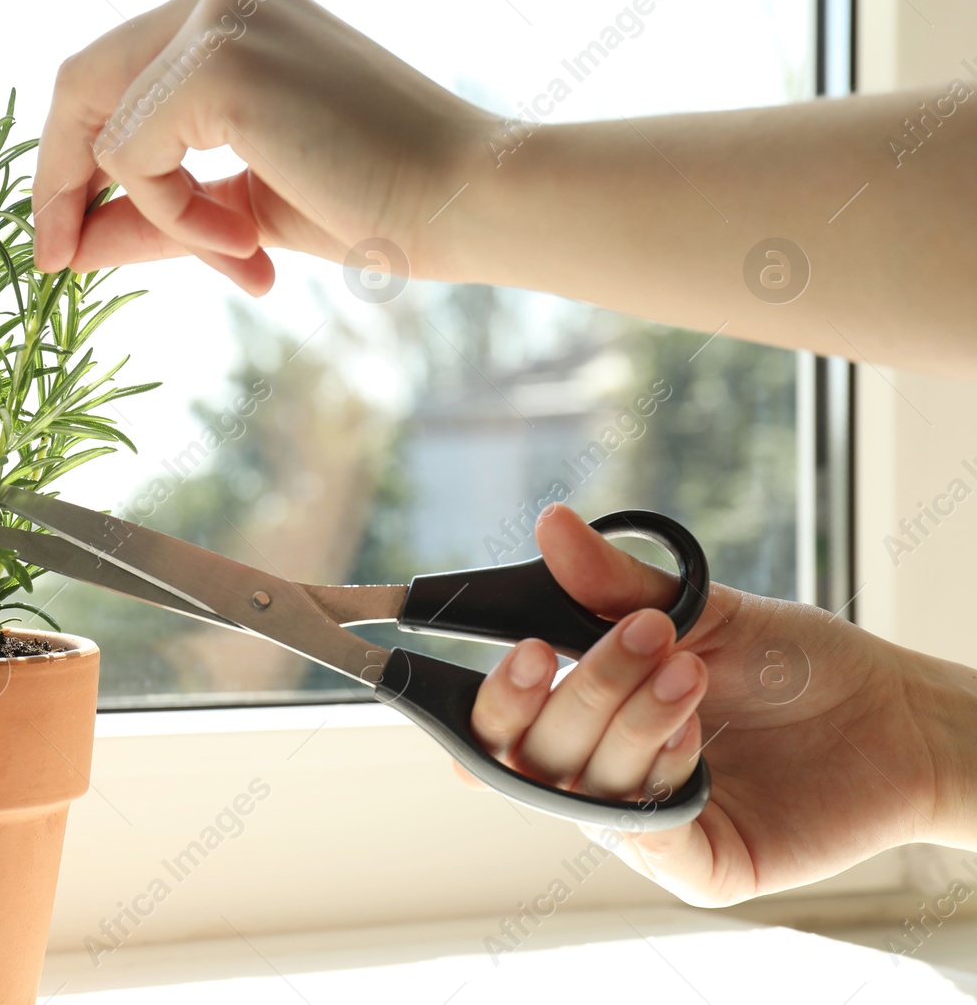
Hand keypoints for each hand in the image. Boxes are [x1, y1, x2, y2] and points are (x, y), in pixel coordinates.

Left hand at [33, 0, 487, 293]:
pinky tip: (249, 237)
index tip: (64, 239)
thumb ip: (160, 211)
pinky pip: (136, 161)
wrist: (466, 200)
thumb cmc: (379, 200)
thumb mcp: (243, 206)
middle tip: (59, 264)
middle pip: (78, 84)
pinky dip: (177, 219)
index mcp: (230, 9)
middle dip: (59, 184)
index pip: (107, 74)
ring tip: (242, 251)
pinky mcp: (218, 64)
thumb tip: (75, 244)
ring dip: (161, 219)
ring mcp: (217, 19)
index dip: (67, 159)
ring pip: (107, 135)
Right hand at [466, 503, 975, 905]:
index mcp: (582, 718)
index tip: (529, 649)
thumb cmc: (791, 662)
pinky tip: (692, 732)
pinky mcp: (698, 866)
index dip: (498, 698)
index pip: (502, 727)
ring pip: (588, 790)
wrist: (892, 713)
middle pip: (536, 756)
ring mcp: (644, 827)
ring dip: (632, 722)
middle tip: (647, 634)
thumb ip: (615, 581)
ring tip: (689, 669)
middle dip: (586, 690)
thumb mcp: (699, 610)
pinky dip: (659, 777)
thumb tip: (550, 524)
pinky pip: (649, 836)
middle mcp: (598, 777)